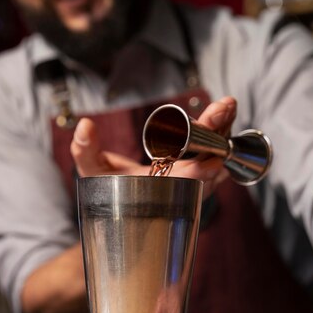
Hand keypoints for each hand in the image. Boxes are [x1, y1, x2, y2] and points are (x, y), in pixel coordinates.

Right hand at [70, 97, 236, 193]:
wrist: (127, 206)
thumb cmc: (110, 191)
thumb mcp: (93, 172)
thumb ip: (86, 151)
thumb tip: (85, 126)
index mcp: (162, 191)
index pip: (187, 182)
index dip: (201, 168)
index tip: (211, 152)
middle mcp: (185, 189)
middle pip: (209, 163)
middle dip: (217, 135)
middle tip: (222, 109)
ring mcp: (198, 182)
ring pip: (219, 157)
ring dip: (224, 131)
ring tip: (227, 106)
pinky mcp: (203, 172)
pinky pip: (218, 153)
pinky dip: (223, 133)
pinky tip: (226, 112)